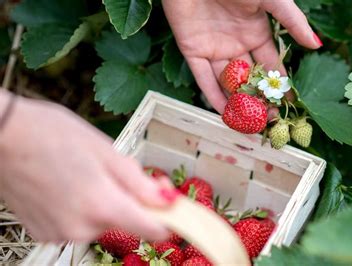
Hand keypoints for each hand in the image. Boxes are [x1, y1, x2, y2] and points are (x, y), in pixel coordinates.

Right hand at [0, 91, 175, 241]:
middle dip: (128, 201)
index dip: (167, 218)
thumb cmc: (50, 134)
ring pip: (101, 223)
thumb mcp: (106, 151)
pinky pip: (78, 225)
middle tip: (114, 172)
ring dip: (103, 204)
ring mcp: (60, 233)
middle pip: (125, 223)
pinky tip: (67, 186)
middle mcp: (81, 228)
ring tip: (83, 174)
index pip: (153, 230)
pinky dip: (80, 209)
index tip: (171, 206)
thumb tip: (167, 201)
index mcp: (102, 205)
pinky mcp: (44, 232)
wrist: (1, 136)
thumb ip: (140, 183)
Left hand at [162, 0, 321, 112]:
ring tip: (250, 125)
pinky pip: (203, 78)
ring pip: (227, 82)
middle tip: (271, 121)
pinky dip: (212, 95)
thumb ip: (292, 22)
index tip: (291, 104)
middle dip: (261, 99)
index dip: (280, 85)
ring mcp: (215, 48)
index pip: (272, 65)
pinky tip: (224, 113)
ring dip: (238, 103)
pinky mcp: (192, 50)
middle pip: (250, 78)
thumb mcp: (272, 0)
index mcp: (257, 32)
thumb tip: (316, 45)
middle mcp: (237, 44)